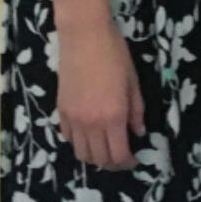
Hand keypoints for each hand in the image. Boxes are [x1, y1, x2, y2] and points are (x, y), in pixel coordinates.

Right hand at [56, 20, 145, 168]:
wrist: (84, 37)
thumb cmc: (115, 54)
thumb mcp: (133, 82)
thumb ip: (136, 110)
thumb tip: (139, 132)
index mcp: (114, 116)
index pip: (119, 154)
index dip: (128, 162)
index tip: (135, 160)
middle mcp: (92, 123)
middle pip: (99, 159)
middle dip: (112, 164)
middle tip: (122, 157)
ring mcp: (73, 119)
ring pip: (81, 153)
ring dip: (94, 157)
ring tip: (105, 150)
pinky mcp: (61, 111)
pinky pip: (68, 138)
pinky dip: (79, 143)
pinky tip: (88, 136)